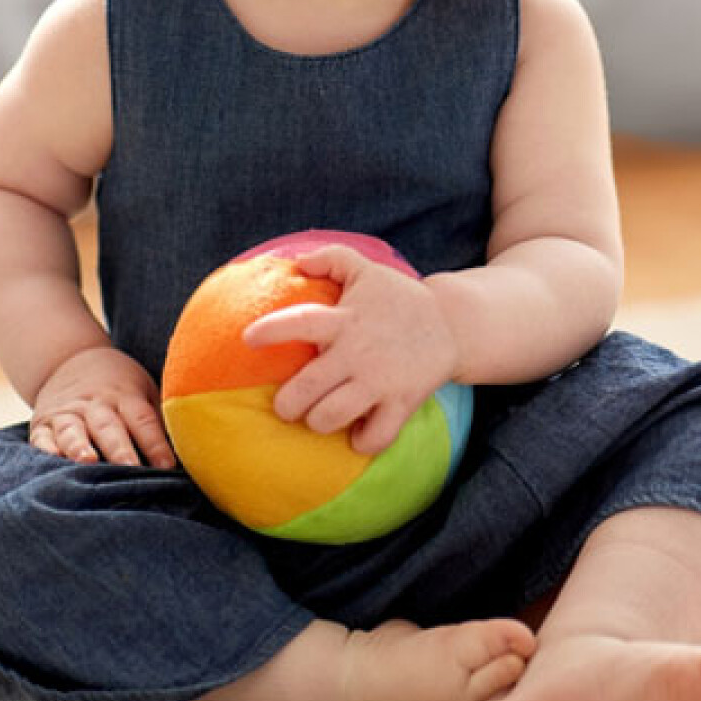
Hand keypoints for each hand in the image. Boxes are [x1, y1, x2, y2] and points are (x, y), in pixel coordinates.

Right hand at [27, 347, 176, 468]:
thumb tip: (192, 452)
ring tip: (87, 461)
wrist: (69, 359)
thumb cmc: (119, 385)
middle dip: (119, 449)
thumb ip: (159, 418)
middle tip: (130, 467)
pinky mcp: (42, 424)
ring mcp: (67, 413)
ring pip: (73, 430)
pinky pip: (42, 437)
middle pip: (109, 426)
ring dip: (79, 446)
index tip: (168, 466)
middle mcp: (95, 404)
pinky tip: (51, 459)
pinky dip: (46, 448)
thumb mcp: (143, 390)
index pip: (143, 420)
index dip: (156, 443)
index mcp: (125, 396)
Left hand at [242, 244, 458, 455]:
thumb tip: (297, 262)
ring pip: (333, 416)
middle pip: (308, 387)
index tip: (248, 338)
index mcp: (346, 319)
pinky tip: (356, 434)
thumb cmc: (399, 298)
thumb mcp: (367, 270)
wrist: (453, 323)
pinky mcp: (403, 402)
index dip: (272, 330)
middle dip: (287, 404)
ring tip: (318, 417)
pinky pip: (376, 436)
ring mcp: (381, 380)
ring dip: (318, 422)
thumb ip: (332, 258)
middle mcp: (359, 352)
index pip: (301, 321)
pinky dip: (362, 442)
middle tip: (285, 406)